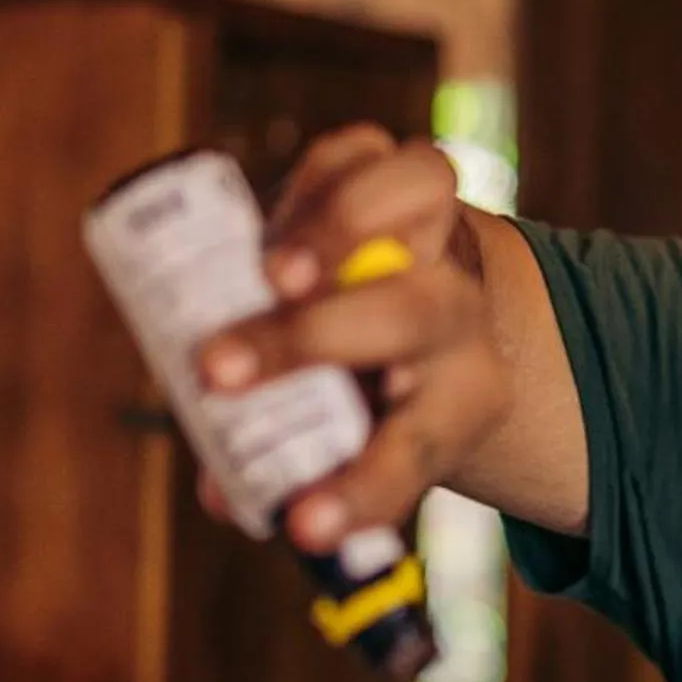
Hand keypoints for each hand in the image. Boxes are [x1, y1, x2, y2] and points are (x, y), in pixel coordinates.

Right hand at [193, 125, 507, 551]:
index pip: (423, 447)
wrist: (423, 299)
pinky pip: (363, 155)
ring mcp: (438, 230)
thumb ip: (288, 464)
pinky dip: (313, 183)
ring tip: (264, 277)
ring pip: (416, 207)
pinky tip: (258, 223)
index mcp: (465, 396)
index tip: (301, 527)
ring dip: (334, 233)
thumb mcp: (350, 440)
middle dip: (310, 341)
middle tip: (216, 373)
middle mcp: (462, 309)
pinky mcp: (400, 171)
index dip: (363, 488)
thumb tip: (222, 494)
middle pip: (410, 315)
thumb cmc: (368, 386)